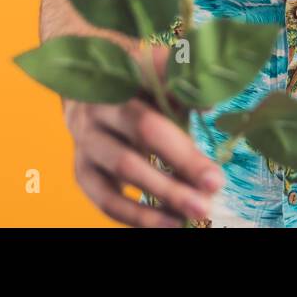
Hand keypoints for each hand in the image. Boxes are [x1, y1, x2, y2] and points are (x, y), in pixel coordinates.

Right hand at [64, 44, 224, 226]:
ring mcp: (85, 138)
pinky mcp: (81, 170)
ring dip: (163, 193)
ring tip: (196, 212)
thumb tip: (209, 107)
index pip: (156, 77)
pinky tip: (169, 223)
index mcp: (123, 72)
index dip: (186, 95)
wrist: (83, 96)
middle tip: (215, 183)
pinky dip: (138, 216)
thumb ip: (183, 87)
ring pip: (123, 167)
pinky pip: (106, 198)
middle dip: (182, 159)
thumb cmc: (134, 87)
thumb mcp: (157, 75)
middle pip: (143, 130)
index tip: (214, 113)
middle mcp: (100, 103)